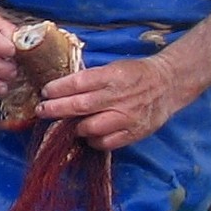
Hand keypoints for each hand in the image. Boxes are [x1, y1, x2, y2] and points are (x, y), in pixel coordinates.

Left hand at [39, 55, 188, 150]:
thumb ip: (91, 79)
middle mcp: (118, 97)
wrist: (168, 84)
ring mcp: (127, 117)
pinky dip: (93, 141)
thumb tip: (61, 88)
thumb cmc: (135, 74)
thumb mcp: (113, 67)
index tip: (45, 92)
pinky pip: (106, 142)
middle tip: (42, 111)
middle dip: (56, 109)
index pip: (78, 83)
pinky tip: (88, 136)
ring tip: (67, 125)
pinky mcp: (134, 132)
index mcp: (112, 76)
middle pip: (80, 107)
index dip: (58, 89)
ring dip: (74, 128)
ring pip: (91, 128)